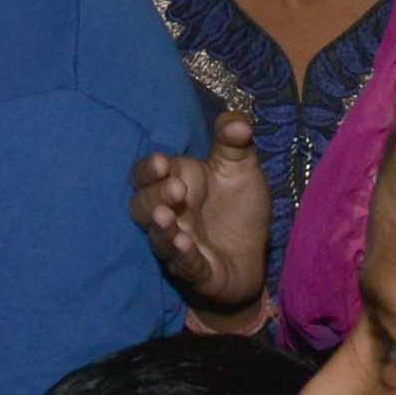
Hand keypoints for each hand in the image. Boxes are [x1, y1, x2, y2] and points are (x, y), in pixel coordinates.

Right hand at [132, 118, 271, 319]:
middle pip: (141, 206)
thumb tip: (238, 121)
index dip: (148, 170)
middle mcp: (169, 216)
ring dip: (160, 228)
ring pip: (157, 238)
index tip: (161, 163)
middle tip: (177, 189)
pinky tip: (186, 245)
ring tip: (166, 216)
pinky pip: (183, 266)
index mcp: (174, 185)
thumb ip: (235, 143)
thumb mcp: (242, 169)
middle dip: (154, 195)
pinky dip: (182, 256)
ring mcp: (178, 247)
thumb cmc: (238, 210)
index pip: (146, 175)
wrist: (254, 258)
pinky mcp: (195, 273)